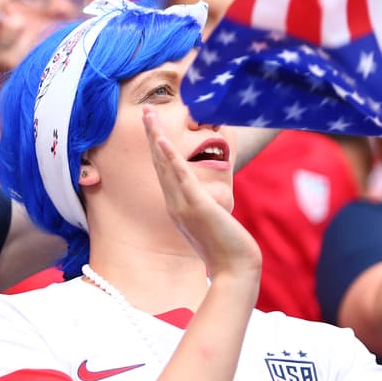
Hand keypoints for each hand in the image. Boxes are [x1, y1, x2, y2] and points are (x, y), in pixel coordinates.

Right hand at [143, 107, 261, 281]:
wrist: (235, 270)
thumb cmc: (227, 249)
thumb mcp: (211, 222)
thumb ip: (203, 207)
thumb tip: (205, 198)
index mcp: (177, 205)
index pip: (164, 170)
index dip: (158, 147)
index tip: (155, 128)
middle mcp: (174, 202)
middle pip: (159, 162)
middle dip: (152, 134)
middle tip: (146, 110)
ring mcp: (182, 204)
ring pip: (165, 164)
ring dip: (156, 137)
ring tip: (150, 114)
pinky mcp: (196, 206)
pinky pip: (180, 177)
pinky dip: (169, 158)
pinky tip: (162, 141)